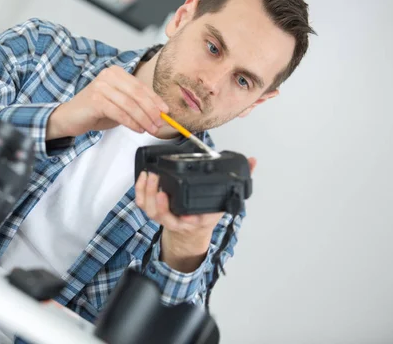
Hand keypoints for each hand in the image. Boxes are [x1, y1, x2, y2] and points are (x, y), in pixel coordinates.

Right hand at [46, 65, 168, 138]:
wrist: (69, 118)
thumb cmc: (95, 111)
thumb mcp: (119, 105)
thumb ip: (136, 105)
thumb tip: (159, 113)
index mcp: (116, 73)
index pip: (141, 86)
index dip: (155, 99)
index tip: (166, 111)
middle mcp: (108, 75)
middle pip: (138, 94)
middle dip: (152, 110)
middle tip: (160, 123)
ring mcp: (101, 86)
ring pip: (130, 104)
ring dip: (144, 119)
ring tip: (151, 129)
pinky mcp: (96, 100)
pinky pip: (120, 112)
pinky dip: (131, 122)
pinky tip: (138, 129)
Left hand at [135, 157, 256, 271]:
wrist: (192, 230)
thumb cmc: (206, 214)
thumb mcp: (225, 201)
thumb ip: (238, 181)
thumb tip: (252, 162)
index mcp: (196, 221)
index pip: (192, 222)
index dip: (189, 220)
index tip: (188, 217)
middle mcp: (178, 221)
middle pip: (164, 216)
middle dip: (160, 204)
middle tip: (159, 186)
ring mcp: (164, 217)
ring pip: (150, 211)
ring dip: (147, 194)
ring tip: (150, 176)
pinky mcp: (153, 210)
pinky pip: (142, 203)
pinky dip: (140, 191)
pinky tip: (143, 177)